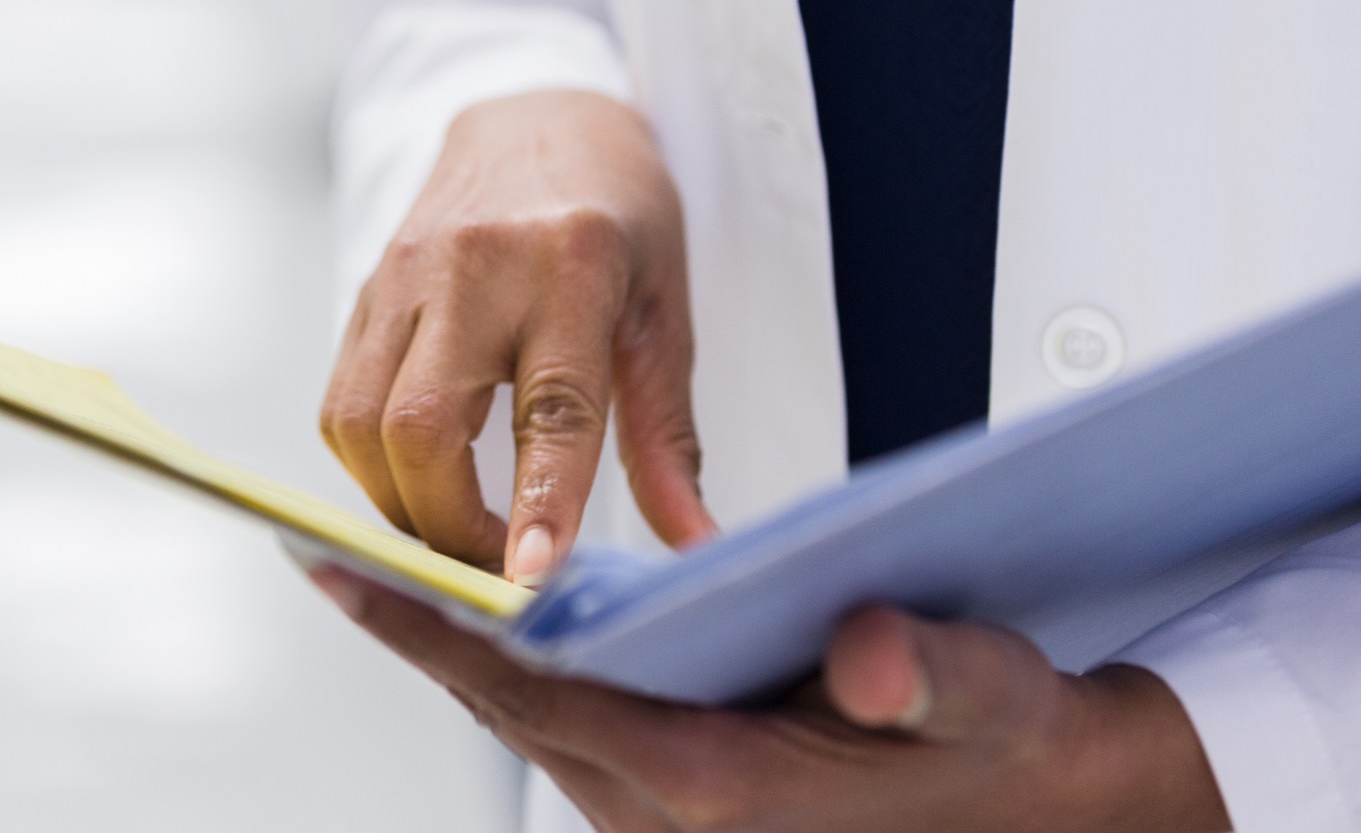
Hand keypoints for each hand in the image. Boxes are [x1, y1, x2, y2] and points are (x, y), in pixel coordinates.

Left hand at [312, 568, 1229, 832]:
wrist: (1036, 803)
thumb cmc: (996, 739)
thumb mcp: (985, 694)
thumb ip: (929, 674)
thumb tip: (872, 653)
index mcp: (719, 788)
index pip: (537, 698)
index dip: (432, 632)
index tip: (340, 571)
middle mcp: (669, 816)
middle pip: (506, 710)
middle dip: (418, 634)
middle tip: (324, 554)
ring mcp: (663, 818)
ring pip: (529, 722)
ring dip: (462, 654)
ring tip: (377, 570)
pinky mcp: (673, 802)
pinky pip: (565, 729)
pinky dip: (516, 672)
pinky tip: (491, 612)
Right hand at [323, 90, 712, 583]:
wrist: (537, 113)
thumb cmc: (620, 217)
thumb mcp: (666, 313)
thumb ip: (670, 437)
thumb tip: (696, 546)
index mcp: (574, 263)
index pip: (550, 405)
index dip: (539, 501)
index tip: (531, 578)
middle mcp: (473, 264)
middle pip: (420, 429)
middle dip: (448, 526)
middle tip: (498, 565)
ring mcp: (404, 271)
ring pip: (359, 424)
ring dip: (400, 503)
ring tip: (459, 529)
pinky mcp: (364, 285)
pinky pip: (341, 401)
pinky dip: (372, 463)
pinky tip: (420, 478)